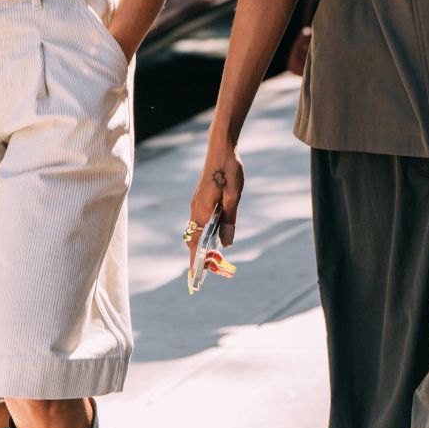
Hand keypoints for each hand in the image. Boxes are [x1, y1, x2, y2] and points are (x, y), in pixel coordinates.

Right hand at [188, 138, 243, 263]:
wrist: (221, 148)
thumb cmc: (228, 170)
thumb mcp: (234, 197)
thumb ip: (229, 221)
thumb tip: (227, 244)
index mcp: (201, 211)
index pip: (195, 243)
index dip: (197, 262)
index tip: (197, 279)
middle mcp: (195, 210)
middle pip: (194, 240)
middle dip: (202, 256)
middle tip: (218, 267)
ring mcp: (197, 204)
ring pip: (197, 231)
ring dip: (205, 244)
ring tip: (219, 255)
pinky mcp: (201, 199)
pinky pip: (200, 222)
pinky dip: (206, 233)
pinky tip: (218, 234)